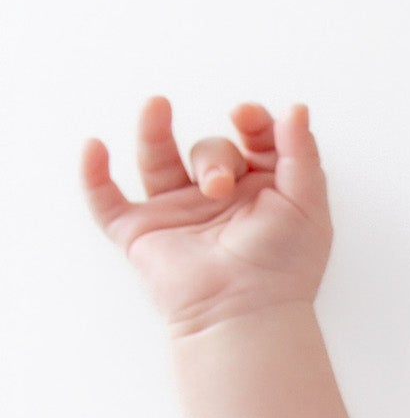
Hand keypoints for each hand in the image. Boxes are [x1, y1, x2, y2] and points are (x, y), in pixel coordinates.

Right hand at [81, 97, 332, 334]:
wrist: (245, 311)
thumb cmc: (284, 265)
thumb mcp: (306, 202)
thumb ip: (301, 153)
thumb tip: (296, 108)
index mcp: (263, 190)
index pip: (252, 139)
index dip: (251, 120)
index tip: (247, 116)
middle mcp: (220, 198)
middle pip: (210, 149)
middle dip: (214, 155)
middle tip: (220, 186)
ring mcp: (179, 213)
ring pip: (158, 159)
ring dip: (154, 131)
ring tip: (158, 106)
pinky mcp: (142, 232)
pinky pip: (107, 199)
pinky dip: (95, 174)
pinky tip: (94, 147)